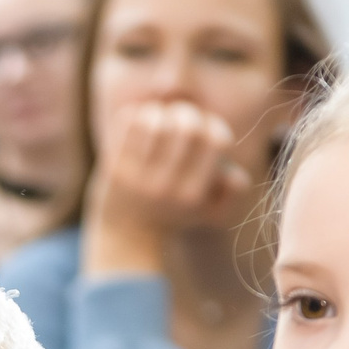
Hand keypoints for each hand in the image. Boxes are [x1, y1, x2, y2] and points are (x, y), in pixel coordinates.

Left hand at [82, 100, 245, 277]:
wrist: (124, 235)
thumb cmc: (173, 214)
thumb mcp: (210, 212)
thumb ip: (233, 192)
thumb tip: (235, 175)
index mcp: (193, 196)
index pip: (217, 141)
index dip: (214, 125)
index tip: (204, 129)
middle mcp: (166, 189)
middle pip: (188, 127)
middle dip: (187, 114)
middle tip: (179, 119)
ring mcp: (137, 179)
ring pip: (157, 122)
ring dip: (160, 113)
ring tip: (159, 119)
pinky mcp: (113, 169)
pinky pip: (130, 123)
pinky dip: (137, 115)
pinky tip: (140, 124)